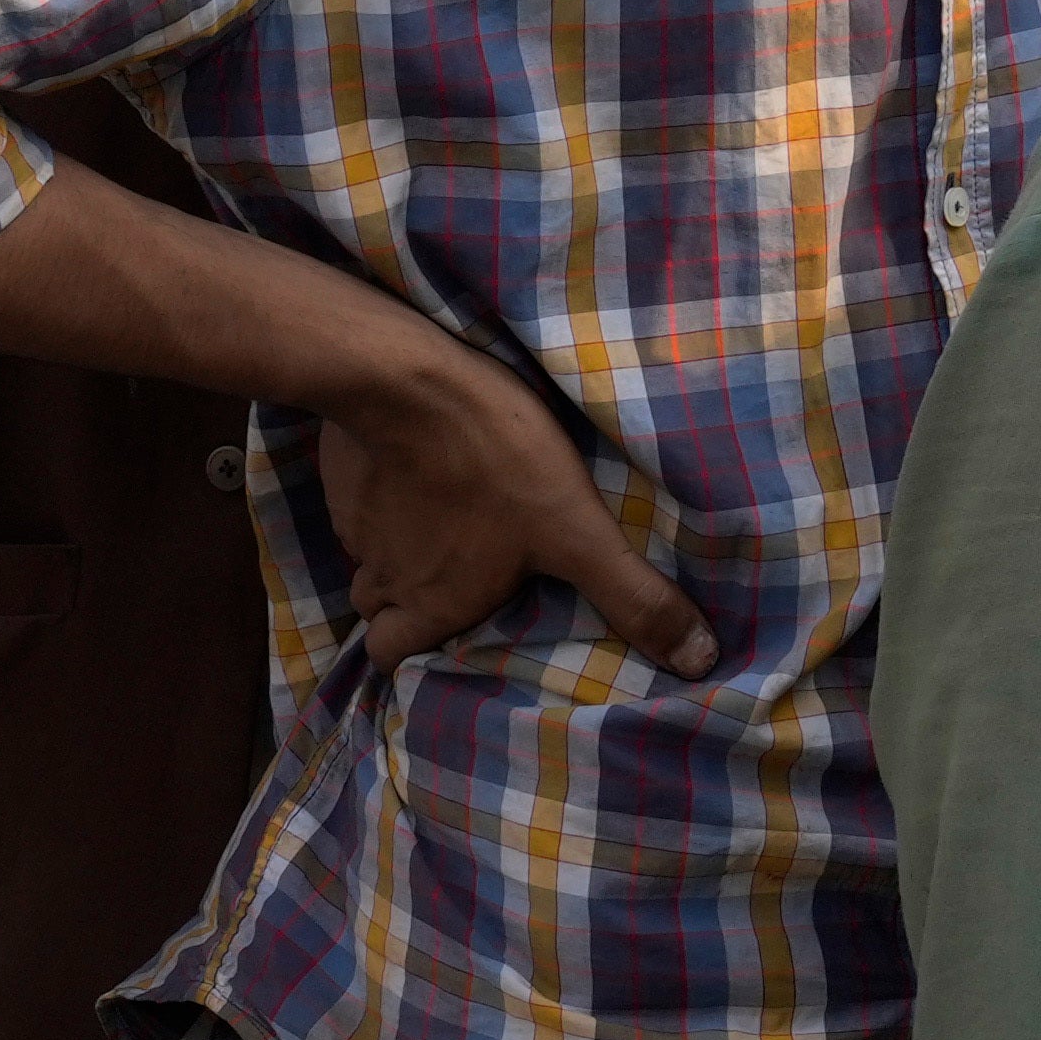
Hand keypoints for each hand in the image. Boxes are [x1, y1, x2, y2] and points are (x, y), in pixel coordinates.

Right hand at [295, 323, 702, 675]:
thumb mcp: (578, 532)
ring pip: (365, 555)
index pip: (393, 656)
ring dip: (392, 548)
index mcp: (433, 603)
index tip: (440, 635)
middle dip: (401, 602)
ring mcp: (355, 523)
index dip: (411, 651)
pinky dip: (380, 496)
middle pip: (376, 609)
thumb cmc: (497, 460)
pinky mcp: (342, 472)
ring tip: (431, 523)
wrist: (407, 378)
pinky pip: (355, 501)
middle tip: (440, 579)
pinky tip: (412, 470)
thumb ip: (632, 595)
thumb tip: (698, 660)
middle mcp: (386, 576)